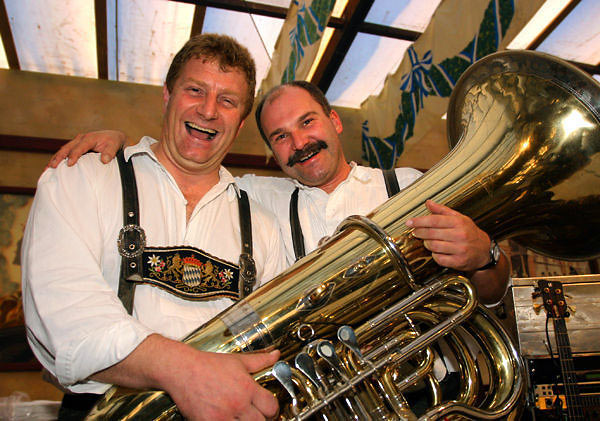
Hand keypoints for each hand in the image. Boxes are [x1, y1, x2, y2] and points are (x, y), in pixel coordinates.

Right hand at [48, 130, 126, 167]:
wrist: (115, 137)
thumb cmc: (114, 142)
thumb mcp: (115, 145)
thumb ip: (110, 152)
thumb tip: (104, 160)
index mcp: (90, 138)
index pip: (80, 147)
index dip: (74, 155)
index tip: (70, 164)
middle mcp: (81, 139)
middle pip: (67, 148)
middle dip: (59, 157)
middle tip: (52, 167)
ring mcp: (77, 143)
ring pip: (64, 150)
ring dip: (55, 159)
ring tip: (47, 169)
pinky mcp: (76, 147)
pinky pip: (66, 153)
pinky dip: (59, 159)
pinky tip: (53, 167)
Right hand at [92, 335, 279, 419]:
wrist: (181, 369)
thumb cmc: (208, 365)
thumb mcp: (237, 360)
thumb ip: (260, 360)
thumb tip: (276, 355)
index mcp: (247, 387)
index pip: (271, 407)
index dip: (272, 409)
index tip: (268, 409)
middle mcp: (237, 403)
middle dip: (261, 419)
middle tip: (256, 414)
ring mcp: (222, 416)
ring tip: (240, 416)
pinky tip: (226, 418)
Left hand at [405, 200, 490, 271]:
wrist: (485, 250)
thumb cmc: (470, 232)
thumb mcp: (459, 218)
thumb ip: (442, 210)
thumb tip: (428, 203)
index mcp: (459, 223)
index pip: (434, 220)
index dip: (419, 221)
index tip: (409, 222)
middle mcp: (460, 235)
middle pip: (432, 233)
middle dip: (420, 232)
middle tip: (416, 232)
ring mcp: (460, 249)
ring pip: (434, 246)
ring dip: (427, 244)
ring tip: (427, 241)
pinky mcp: (459, 261)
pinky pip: (439, 258)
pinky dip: (434, 255)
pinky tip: (437, 251)